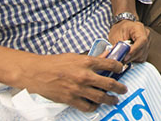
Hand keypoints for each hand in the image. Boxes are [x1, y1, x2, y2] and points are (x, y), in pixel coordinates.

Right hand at [13, 52, 127, 112]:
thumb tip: (107, 54)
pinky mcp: (71, 99)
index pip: (110, 64)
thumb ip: (92, 58)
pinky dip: (94, 106)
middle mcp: (85, 76)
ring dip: (110, 100)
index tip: (121, 69)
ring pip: (100, 97)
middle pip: (109, 84)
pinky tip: (96, 105)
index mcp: (86, 62)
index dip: (119, 67)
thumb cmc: (55, 62)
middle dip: (119, 88)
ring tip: (114, 100)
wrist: (37, 73)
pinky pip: (87, 106)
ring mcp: (78, 89)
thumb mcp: (75, 56)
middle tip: (123, 89)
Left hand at [107, 20, 149, 62]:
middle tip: (121, 61)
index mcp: (138, 28)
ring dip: (132, 59)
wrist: (122, 27)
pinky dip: (134, 59)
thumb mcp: (116, 36)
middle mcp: (146, 34)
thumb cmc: (119, 30)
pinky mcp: (147, 47)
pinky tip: (128, 56)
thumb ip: (119, 46)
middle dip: (131, 57)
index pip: (142, 40)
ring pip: (142, 55)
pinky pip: (142, 57)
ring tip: (123, 58)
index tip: (125, 57)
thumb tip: (119, 56)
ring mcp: (148, 41)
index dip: (134, 50)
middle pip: (142, 49)